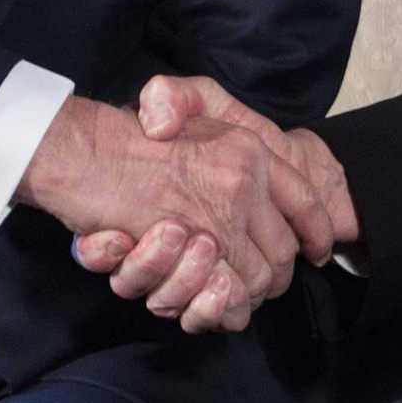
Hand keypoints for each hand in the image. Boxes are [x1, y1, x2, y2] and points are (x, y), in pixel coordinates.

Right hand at [73, 75, 359, 321]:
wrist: (83, 155)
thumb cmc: (124, 133)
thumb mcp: (173, 98)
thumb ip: (192, 102)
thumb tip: (208, 137)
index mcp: (247, 148)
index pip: (306, 199)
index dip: (317, 230)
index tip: (317, 249)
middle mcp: (242, 182)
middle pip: (284, 250)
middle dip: (276, 273)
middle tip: (260, 279)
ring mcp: (218, 220)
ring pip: (257, 279)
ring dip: (244, 292)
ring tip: (225, 285)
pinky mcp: (191, 253)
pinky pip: (227, 296)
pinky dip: (220, 304)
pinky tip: (209, 291)